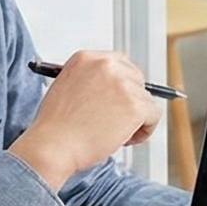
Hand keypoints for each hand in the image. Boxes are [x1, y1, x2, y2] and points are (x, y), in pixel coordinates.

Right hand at [10, 51, 161, 190]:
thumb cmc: (55, 128)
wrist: (52, 147)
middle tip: (116, 122)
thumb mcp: (66, 90)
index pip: (119, 63)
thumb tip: (114, 92)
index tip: (118, 101)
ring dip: (135, 120)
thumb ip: (90, 83)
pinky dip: (145, 130)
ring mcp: (122, 84)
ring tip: (114, 135)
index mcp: (86, 58)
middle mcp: (106, 65)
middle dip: (131, 101)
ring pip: (145, 100)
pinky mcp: (135, 105)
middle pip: (137, 79)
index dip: (121, 86)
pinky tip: (126, 140)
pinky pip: (154, 116)